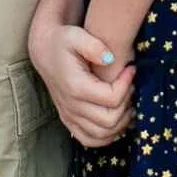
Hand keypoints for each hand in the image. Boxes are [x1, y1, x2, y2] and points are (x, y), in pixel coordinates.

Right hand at [29, 20, 133, 147]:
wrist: (45, 52)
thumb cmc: (63, 41)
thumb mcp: (76, 35)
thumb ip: (93, 46)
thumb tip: (110, 59)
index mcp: (75, 86)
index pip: (111, 98)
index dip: (127, 85)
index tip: (130, 69)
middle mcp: (71, 106)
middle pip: (109, 120)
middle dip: (126, 104)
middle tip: (130, 87)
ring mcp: (69, 116)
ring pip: (102, 135)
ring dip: (121, 123)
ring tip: (126, 103)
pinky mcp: (69, 121)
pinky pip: (90, 140)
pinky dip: (107, 136)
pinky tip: (116, 120)